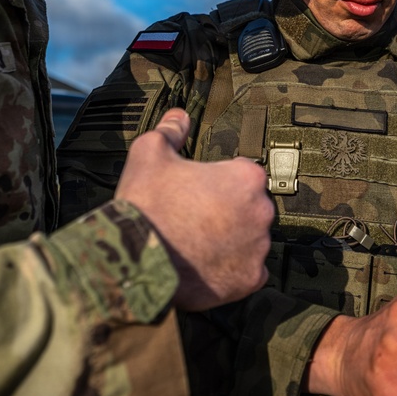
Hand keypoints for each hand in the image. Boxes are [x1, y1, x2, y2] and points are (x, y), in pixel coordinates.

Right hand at [115, 108, 273, 311]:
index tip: (201, 188)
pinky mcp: (248, 280)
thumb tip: (178, 116)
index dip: (221, 179)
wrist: (135, 259)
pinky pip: (248, 271)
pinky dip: (232, 268)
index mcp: (245, 177)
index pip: (245, 172)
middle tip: (196, 215)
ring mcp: (257, 248)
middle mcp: (261, 212)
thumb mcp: (150, 153)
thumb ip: (171, 131)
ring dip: (232, 238)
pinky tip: (206, 263)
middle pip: (251, 206)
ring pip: (250, 238)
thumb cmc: (146, 203)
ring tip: (197, 241)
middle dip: (229, 209)